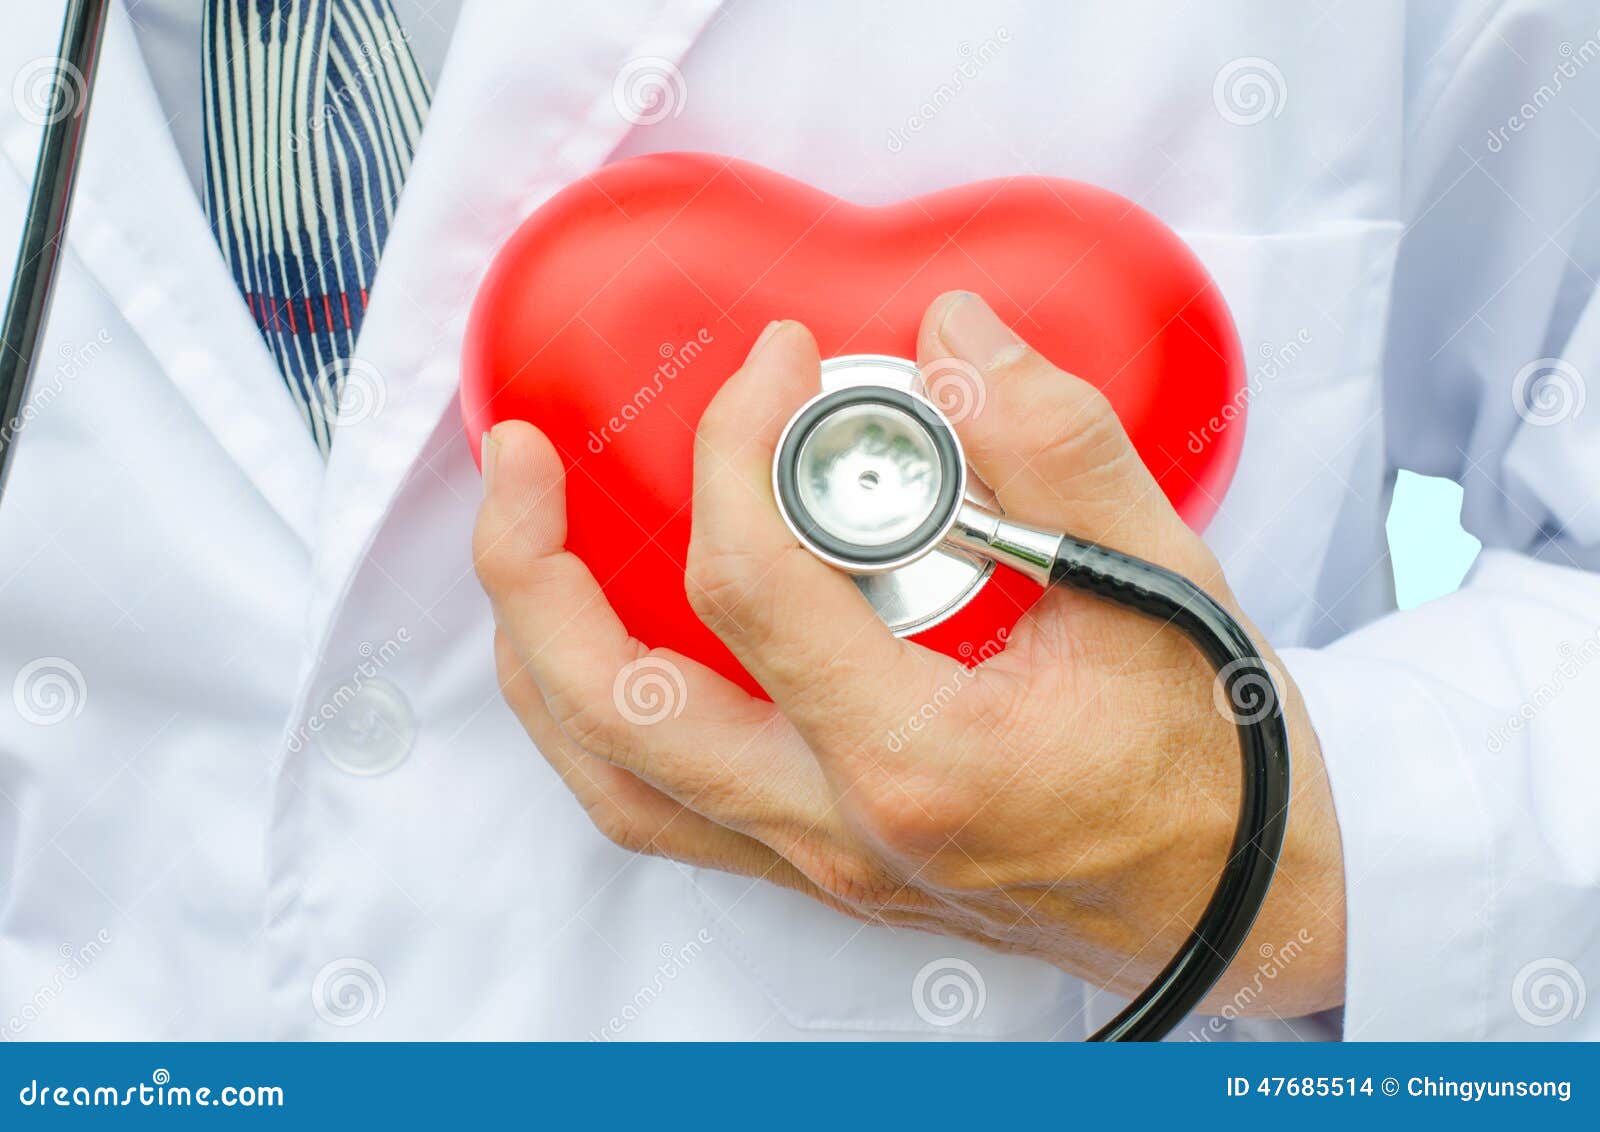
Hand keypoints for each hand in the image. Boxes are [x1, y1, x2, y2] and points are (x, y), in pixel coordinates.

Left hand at [473, 291, 1346, 1016]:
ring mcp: (820, 859)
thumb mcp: (1164, 587)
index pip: (755, 584)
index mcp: (924, 759)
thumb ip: (1060, 447)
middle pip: (616, 705)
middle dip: (536, 569)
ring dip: (545, 658)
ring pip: (611, 776)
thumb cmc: (1214, 765)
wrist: (1244, 902)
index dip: (736, 445)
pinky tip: (610, 644)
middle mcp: (845, 827)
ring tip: (528, 550)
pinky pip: (657, 803)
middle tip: (519, 460)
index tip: (776, 366)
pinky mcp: (820, 862)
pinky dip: (602, 716)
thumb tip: (955, 336)